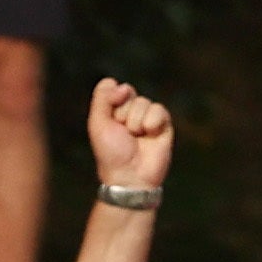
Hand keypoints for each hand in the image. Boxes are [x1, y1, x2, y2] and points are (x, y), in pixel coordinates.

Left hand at [86, 75, 174, 194]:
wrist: (130, 177)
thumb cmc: (111, 154)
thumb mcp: (98, 124)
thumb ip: (102, 98)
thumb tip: (120, 84)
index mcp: (114, 111)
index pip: (117, 88)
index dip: (114, 99)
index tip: (112, 117)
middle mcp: (131, 112)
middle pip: (130, 93)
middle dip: (124, 113)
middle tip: (124, 134)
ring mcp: (148, 118)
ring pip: (144, 102)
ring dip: (136, 121)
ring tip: (136, 138)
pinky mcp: (164, 125)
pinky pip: (159, 110)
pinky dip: (152, 123)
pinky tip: (150, 136)